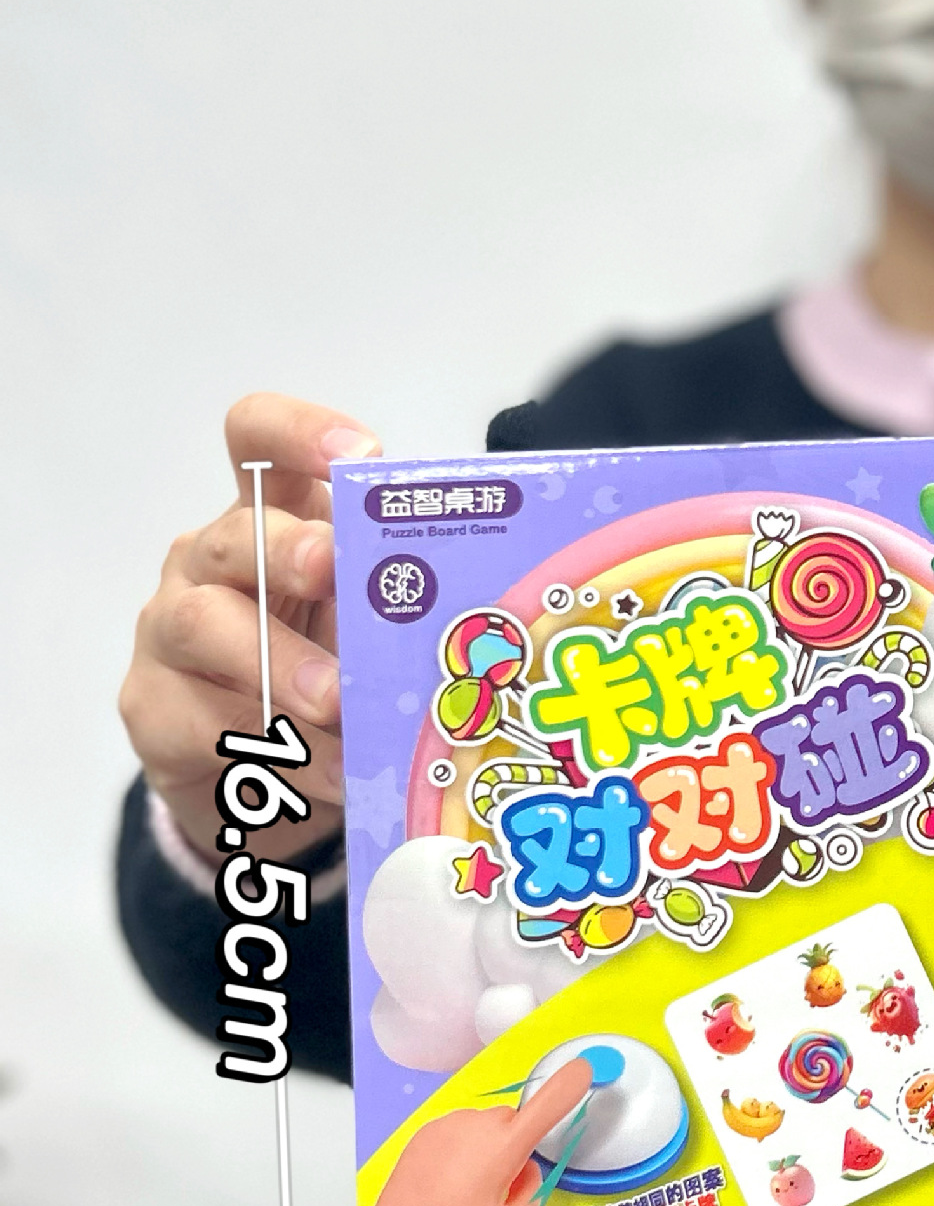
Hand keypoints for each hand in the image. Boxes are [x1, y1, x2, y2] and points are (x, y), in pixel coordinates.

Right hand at [119, 394, 380, 861]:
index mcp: (272, 519)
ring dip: (278, 663)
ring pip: (201, 626)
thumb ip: (412, 602)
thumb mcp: (373, 625)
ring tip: (337, 703)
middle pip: (233, 535)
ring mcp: (172, 633)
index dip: (298, 432)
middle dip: (286, 550)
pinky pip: (206, 724)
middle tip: (333, 567)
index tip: (359, 452)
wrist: (267, 773)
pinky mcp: (155, 710)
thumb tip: (507, 608)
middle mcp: (211, 563)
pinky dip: (278, 749)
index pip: (256, 441)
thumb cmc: (332, 668)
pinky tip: (333, 773)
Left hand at [370, 1058, 597, 1205]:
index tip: (582, 1068)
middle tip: (500, 1183)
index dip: (568, 1085)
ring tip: (469, 1187)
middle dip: (516, 1143)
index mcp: (502, 1150)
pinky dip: (463, 1147)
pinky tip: (448, 1179)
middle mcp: (476, 1128)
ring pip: (486, 1124)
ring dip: (488, 1145)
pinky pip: (460, 1129)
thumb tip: (526, 1170)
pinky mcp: (427, 1131)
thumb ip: (530, 1192)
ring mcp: (448, 1126)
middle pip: (514, 1120)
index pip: (545, 1108)